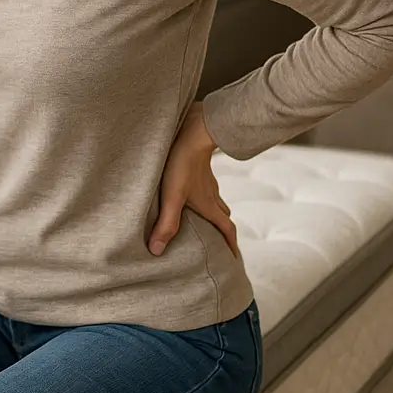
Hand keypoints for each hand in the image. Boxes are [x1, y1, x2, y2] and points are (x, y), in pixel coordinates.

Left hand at [149, 102, 239, 258]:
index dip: (231, 247)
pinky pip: (207, 187)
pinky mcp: (200, 168)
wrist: (193, 130)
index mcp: (209, 205)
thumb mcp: (172, 196)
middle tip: (218, 243)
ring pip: (217, 201)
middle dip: (223, 231)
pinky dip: (205, 195)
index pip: (227, 230)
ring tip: (204, 220)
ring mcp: (208, 180)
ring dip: (214, 213)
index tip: (235, 261)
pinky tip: (192, 191)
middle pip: (223, 217)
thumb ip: (166, 223)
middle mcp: (212, 195)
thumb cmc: (182, 164)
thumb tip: (157, 251)